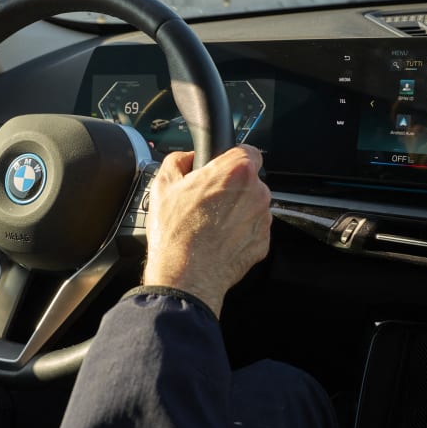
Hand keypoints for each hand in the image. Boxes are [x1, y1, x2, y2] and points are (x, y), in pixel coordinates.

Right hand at [143, 145, 270, 317]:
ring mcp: (262, 219)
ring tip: (210, 224)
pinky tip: (218, 240)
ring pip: (252, 205)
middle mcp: (256, 192)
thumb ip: (177, 160)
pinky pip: (253, 229)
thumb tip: (187, 158)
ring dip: (237, 211)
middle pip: (250, 180)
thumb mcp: (162, 186)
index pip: (248, 151)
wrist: (186, 276)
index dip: (233, 159)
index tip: (222, 169)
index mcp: (235, 170)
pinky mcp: (263, 242)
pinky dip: (240, 233)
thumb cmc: (175, 234)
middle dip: (232, 187)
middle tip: (207, 201)